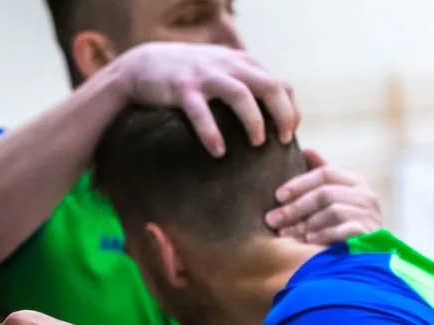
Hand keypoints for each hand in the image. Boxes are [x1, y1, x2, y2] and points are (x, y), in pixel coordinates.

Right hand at [115, 42, 298, 156]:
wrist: (143, 64)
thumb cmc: (186, 75)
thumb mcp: (220, 71)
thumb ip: (242, 84)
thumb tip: (267, 118)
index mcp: (242, 64)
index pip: (280, 84)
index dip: (290, 109)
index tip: (289, 133)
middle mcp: (229, 66)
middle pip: (269, 86)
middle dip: (283, 114)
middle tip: (283, 140)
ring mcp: (206, 76)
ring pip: (241, 95)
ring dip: (254, 120)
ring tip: (257, 144)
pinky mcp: (182, 89)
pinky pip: (201, 113)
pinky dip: (211, 133)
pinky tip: (218, 151)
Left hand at [266, 149, 381, 244]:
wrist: (366, 254)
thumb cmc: (342, 223)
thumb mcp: (333, 198)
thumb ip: (320, 177)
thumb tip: (305, 150)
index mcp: (354, 182)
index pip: (325, 173)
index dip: (299, 183)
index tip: (277, 196)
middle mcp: (366, 195)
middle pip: (325, 193)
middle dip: (295, 207)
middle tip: (271, 219)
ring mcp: (370, 215)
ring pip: (332, 211)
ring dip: (304, 223)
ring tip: (285, 233)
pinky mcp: (369, 234)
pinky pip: (343, 231)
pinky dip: (323, 235)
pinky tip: (307, 240)